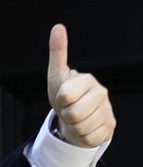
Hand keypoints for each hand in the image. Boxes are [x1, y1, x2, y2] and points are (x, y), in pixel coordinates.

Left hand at [47, 24, 115, 147]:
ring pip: (80, 127)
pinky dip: (81, 136)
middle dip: (66, 115)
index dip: (60, 100)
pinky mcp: (109, 127)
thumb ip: (58, 53)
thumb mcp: (56, 76)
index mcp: (88, 80)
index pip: (65, 95)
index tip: (64, 97)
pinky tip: (84, 126)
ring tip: (76, 118)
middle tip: (69, 109)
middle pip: (73, 113)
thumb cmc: (64, 96)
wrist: (73, 118)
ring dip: (73, 126)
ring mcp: (107, 111)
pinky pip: (88, 138)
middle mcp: (101, 93)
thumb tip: (58, 28)